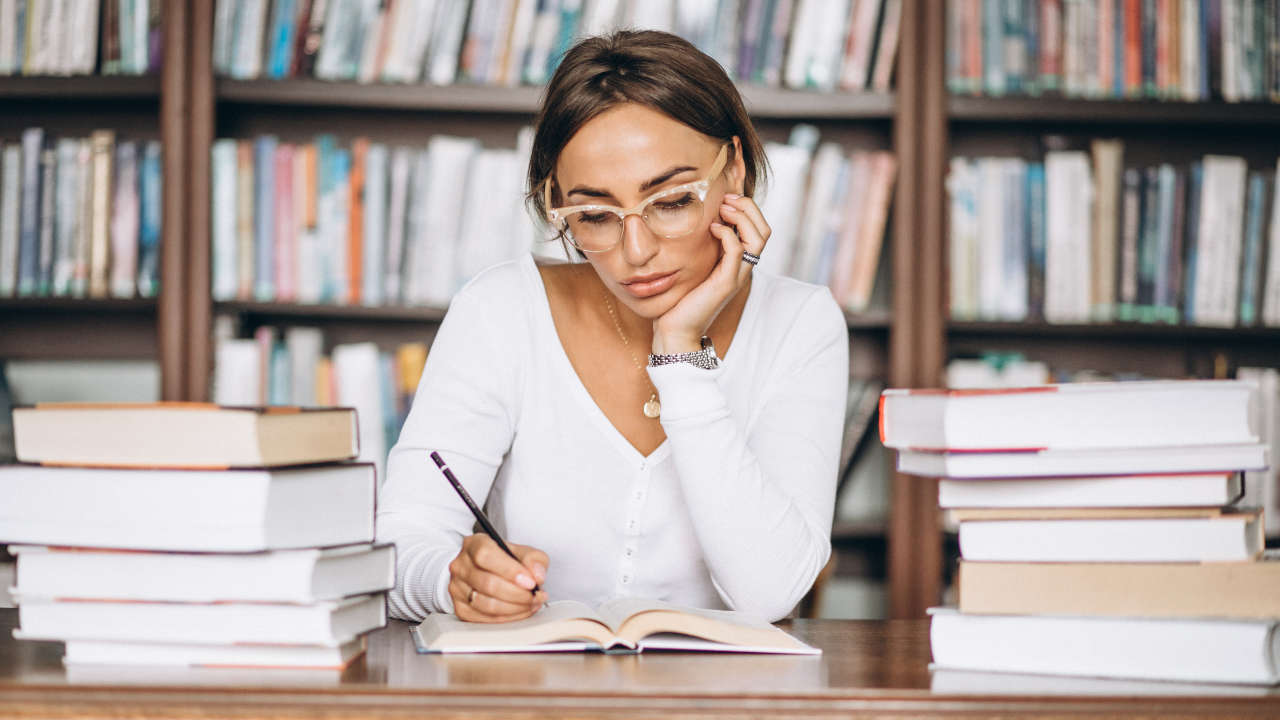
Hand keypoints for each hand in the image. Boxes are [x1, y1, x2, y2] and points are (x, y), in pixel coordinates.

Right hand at [448, 534, 548, 622]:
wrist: (484, 570)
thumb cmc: (503, 560)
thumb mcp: (521, 551)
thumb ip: (533, 559)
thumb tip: (537, 576)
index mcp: (474, 544)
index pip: (486, 556)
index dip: (510, 571)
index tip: (530, 582)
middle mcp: (461, 566)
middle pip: (488, 583)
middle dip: (518, 594)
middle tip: (536, 595)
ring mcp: (457, 588)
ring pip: (487, 604)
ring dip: (515, 608)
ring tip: (532, 603)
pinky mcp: (460, 609)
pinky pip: (486, 619)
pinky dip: (509, 618)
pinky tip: (521, 610)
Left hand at [652, 193, 770, 352]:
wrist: (676, 329)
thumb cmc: (682, 298)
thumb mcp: (695, 266)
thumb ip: (703, 247)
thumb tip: (697, 221)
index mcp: (738, 262)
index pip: (759, 229)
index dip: (748, 209)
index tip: (726, 198)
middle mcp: (743, 268)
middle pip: (764, 230)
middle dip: (749, 207)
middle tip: (727, 198)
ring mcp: (737, 275)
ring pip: (758, 238)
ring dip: (742, 216)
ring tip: (723, 207)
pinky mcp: (726, 282)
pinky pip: (737, 250)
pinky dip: (728, 233)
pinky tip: (712, 228)